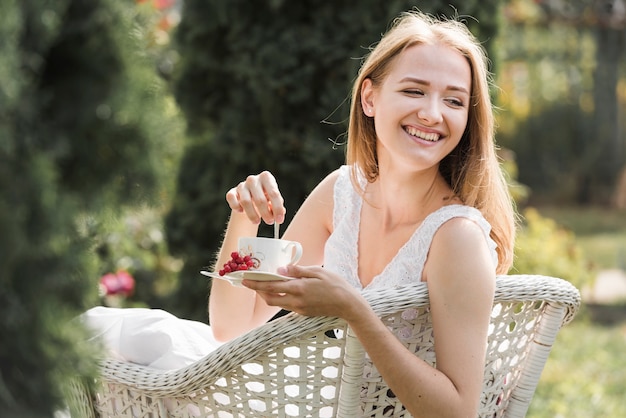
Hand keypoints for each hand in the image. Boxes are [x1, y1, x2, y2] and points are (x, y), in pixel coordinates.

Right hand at [225, 171, 285, 224]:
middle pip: (260, 199)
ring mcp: (242, 185)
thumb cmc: (266, 197)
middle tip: (270, 222)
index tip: (280, 220)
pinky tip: (241, 212)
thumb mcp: (274, 200)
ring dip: (252, 215)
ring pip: (246, 202)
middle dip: (266, 213)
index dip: (278, 208)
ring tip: (257, 222)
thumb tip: (281, 212)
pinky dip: (236, 207)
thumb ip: (278, 205)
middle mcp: (253, 179)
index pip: (274, 193)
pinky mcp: (232, 192)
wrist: (251, 196)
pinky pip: (232, 199)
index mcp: (266, 178)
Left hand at [242, 265, 364, 319]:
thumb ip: (298, 271)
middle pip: (269, 298)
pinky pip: (286, 305)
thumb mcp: (317, 272)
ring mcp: (299, 309)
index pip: (270, 286)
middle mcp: (296, 301)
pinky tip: (282, 289)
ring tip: (264, 284)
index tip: (244, 279)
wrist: (348, 305)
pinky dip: (280, 297)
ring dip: (268, 294)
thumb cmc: (335, 285)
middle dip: (258, 290)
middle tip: (251, 282)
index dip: (255, 283)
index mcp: (298, 288)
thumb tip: (281, 269)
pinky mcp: (303, 313)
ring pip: (276, 303)